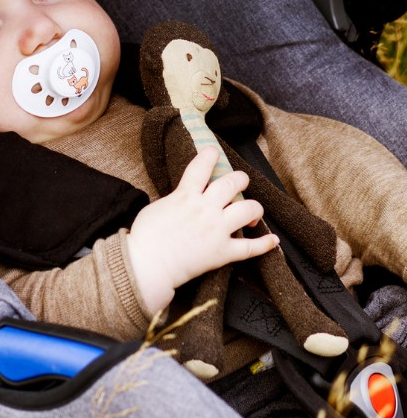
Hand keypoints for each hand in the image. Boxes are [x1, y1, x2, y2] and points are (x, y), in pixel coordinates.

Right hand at [126, 146, 279, 314]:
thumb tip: (184, 198)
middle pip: (233, 183)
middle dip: (239, 179)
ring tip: (250, 210)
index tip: (213, 152)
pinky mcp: (223, 252)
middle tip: (239, 182)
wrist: (148, 265)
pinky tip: (273, 240)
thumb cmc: (145, 238)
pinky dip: (265, 244)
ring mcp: (217, 230)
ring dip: (254, 208)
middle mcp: (205, 209)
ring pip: (249, 209)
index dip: (209, 155)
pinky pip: (251, 247)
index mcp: (185, 196)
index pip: (202, 167)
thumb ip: (175, 199)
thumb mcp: (155, 207)